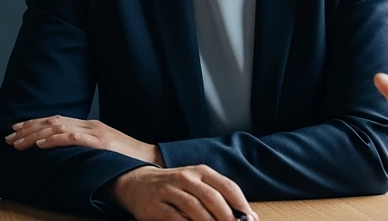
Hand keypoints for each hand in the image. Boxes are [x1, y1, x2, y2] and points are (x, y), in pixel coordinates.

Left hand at [5, 116, 161, 165]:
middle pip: (53, 121)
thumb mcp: (104, 149)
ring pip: (57, 127)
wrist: (150, 159)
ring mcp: (95, 132)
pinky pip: (71, 137)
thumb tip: (63, 154)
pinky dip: (53, 139)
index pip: (57, 120)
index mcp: (91, 126)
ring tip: (17, 143)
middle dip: (28, 129)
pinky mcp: (100, 142)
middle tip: (9, 137)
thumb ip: (86, 146)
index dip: (35, 123)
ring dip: (34, 135)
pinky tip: (39, 144)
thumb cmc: (127, 158)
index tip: (16, 130)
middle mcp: (90, 125)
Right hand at [112, 165, 258, 220]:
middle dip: (227, 216)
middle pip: (212, 198)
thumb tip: (245, 216)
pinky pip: (174, 218)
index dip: (241, 204)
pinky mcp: (154, 205)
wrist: (137, 183)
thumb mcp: (196, 184)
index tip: (250, 219)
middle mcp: (186, 178)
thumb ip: (217, 196)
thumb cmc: (175, 186)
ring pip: (194, 208)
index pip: (227, 186)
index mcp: (201, 172)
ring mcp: (169, 190)